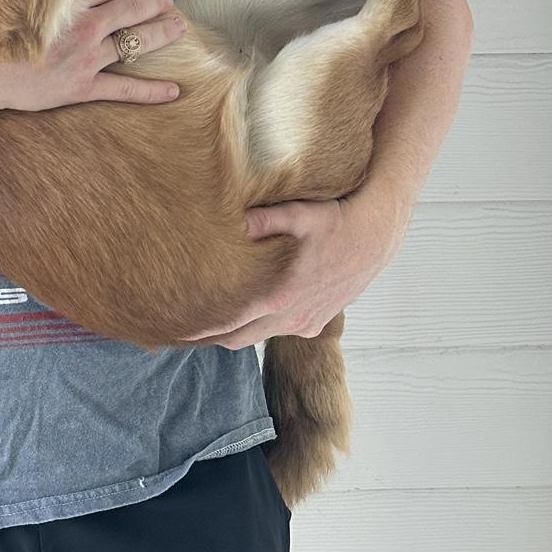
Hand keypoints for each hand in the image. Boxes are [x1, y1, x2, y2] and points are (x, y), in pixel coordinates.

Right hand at [0, 0, 183, 117]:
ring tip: (179, 27)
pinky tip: (174, 91)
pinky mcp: (79, 88)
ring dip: (160, 35)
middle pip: (130, 10)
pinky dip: (149, 91)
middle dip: (154, 4)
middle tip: (168, 1)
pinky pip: (121, 90)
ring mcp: (84, 59)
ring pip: (134, 44)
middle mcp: (82, 27)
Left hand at [183, 189, 407, 348]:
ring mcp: (304, 322)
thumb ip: (263, 219)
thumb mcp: (298, 213)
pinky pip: (279, 330)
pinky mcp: (316, 322)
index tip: (174, 330)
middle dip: (208, 335)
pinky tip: (246, 310)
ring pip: (258, 336)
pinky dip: (258, 325)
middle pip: (237, 338)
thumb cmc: (335, 221)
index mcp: (279, 295)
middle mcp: (290, 317)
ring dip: (233, 330)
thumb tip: (233, 222)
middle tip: (178, 327)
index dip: (200, 330)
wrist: (377, 238)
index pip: (229, 324)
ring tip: (204, 319)